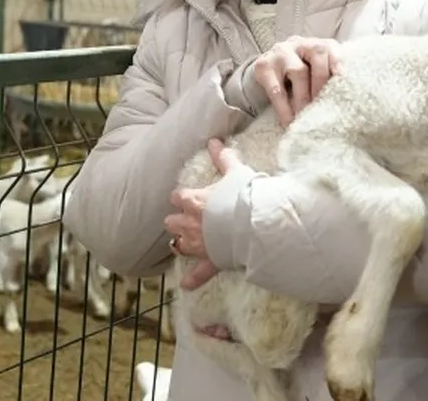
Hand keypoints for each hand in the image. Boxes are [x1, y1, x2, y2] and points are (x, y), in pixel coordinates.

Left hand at [165, 138, 245, 289]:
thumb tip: (214, 140)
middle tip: (187, 219)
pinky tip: (186, 286)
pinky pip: (199, 274)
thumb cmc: (244, 197)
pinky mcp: (211, 260)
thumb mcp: (236, 172)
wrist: (255, 224)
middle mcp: (191, 224)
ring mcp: (199, 244)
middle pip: (171, 222)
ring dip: (181, 242)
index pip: (177, 197)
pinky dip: (193, 279)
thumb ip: (224, 158)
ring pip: (178, 245)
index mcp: (194, 201)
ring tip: (185, 241)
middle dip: (177, 220)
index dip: (181, 198)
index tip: (186, 198)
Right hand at [251, 36, 342, 126]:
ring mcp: (281, 52)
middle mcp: (300, 44)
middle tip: (324, 106)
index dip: (338, 62)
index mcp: (317, 45)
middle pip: (317, 53)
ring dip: (304, 97)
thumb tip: (343, 104)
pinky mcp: (263, 66)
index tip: (342, 79)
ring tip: (306, 116)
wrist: (267, 75)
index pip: (331, 47)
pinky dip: (284, 107)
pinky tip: (288, 121)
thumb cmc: (299, 78)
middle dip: (322, 81)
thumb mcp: (315, 74)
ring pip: (298, 70)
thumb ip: (329, 81)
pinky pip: (276, 89)